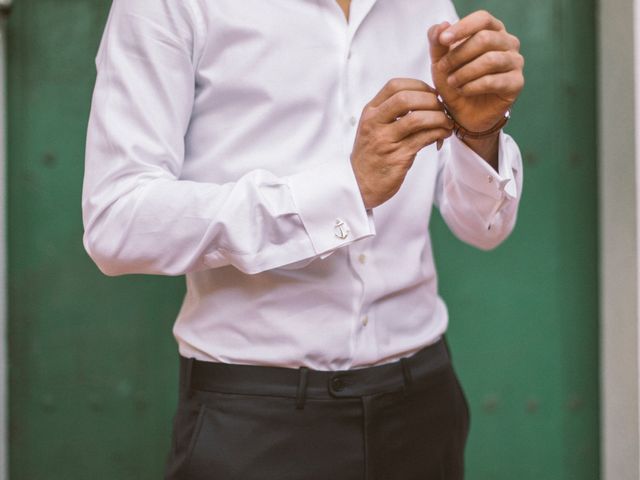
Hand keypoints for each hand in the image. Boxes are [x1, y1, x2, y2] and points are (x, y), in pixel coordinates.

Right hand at [351, 78, 452, 208]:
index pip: (395, 86)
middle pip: (406, 98)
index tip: (431, 94)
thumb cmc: (371, 155)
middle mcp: (375, 123)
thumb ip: (392, 113)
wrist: (359, 185)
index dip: (418, 85)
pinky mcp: (397, 157)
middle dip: (430, 100)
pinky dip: (439, 133)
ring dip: (439, 118)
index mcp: (370, 112)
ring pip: (417, 118)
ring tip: (447, 123)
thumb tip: (425, 99)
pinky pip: (423, 138)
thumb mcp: (374, 128)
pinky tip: (443, 135)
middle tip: (442, 108)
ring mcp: (385, 141)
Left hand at [428, 10, 524, 132]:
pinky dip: (472, 86)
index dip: (462, 27)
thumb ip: (437, 43)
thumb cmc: (455, 81)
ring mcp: (515, 62)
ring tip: (452, 82)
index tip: (442, 40)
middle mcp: (508, 43)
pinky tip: (463, 91)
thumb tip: (441, 25)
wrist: (463, 113)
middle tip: (442, 68)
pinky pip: (493, 81)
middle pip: (485, 39)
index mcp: (492, 31)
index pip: (482, 19)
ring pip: (490, 60)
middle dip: (458, 55)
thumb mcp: (440, 62)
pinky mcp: (516, 83)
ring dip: (464, 72)